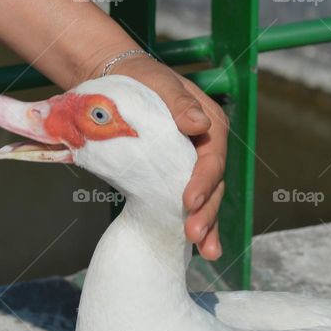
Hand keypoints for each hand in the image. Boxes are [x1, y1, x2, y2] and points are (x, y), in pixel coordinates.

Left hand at [108, 55, 227, 260]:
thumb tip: (199, 124)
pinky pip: (185, 203)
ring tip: (208, 252)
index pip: (212, 158)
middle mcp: (206, 148)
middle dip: (207, 213)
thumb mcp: (159, 82)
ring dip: (207, 226)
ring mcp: (191, 165)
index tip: (189, 200)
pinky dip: (191, 222)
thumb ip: (179, 103)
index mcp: (210, 125)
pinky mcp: (173, 176)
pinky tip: (193, 248)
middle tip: (195, 237)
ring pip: (206, 199)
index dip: (204, 181)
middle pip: (213, 185)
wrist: (117, 81)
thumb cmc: (140, 78)